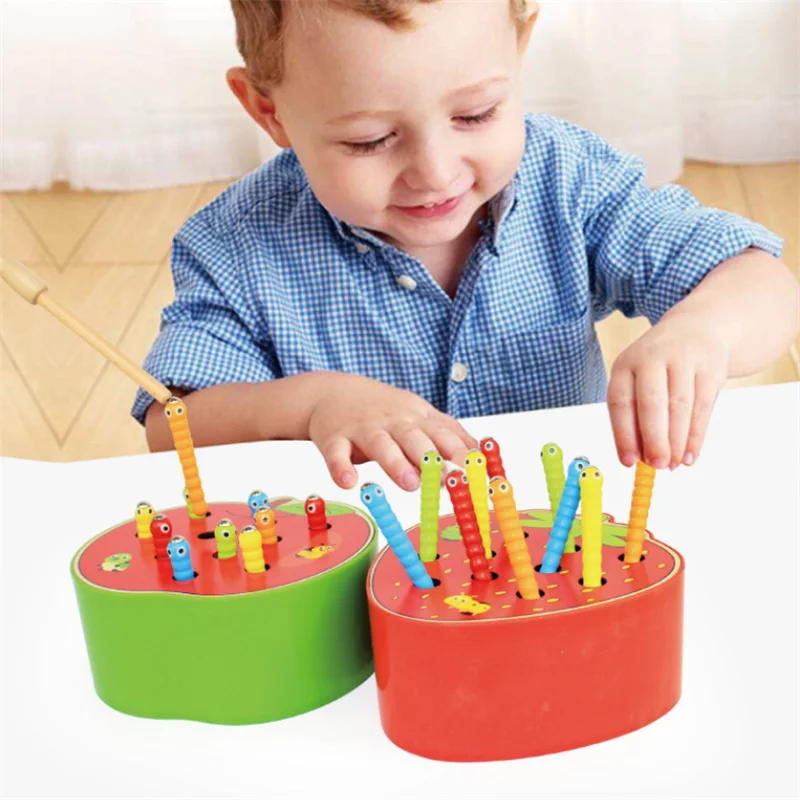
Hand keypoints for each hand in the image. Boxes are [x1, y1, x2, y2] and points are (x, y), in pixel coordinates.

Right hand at [307, 374, 475, 490]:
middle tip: (450, 481)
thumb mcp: (419, 414)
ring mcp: (363, 428)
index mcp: (416, 417)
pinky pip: (337, 453)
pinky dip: (341, 467)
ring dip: (395, 463)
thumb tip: (482, 457)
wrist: (331, 391)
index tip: (477, 475)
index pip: (444, 434)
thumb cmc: (382, 410)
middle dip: (433, 459)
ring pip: (381, 444)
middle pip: (415, 438)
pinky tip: (349, 482)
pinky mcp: (334, 438)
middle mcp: (393, 421)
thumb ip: (448, 434)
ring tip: (410, 483)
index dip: (461, 454)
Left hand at [607, 314, 729, 469]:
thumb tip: (639, 457)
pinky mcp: (710, 367)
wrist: (698, 328)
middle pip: (652, 403)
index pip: (620, 402)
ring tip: (673, 465)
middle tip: (656, 466)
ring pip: (680, 406)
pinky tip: (690, 455)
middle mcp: (652, 357)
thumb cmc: (659, 366)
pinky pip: (703, 406)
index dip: (624, 434)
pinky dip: (696, 435)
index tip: (628, 462)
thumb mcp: (639, 380)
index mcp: (625, 364)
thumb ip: (636, 416)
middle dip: (654, 439)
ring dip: (676, 440)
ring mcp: (683, 359)